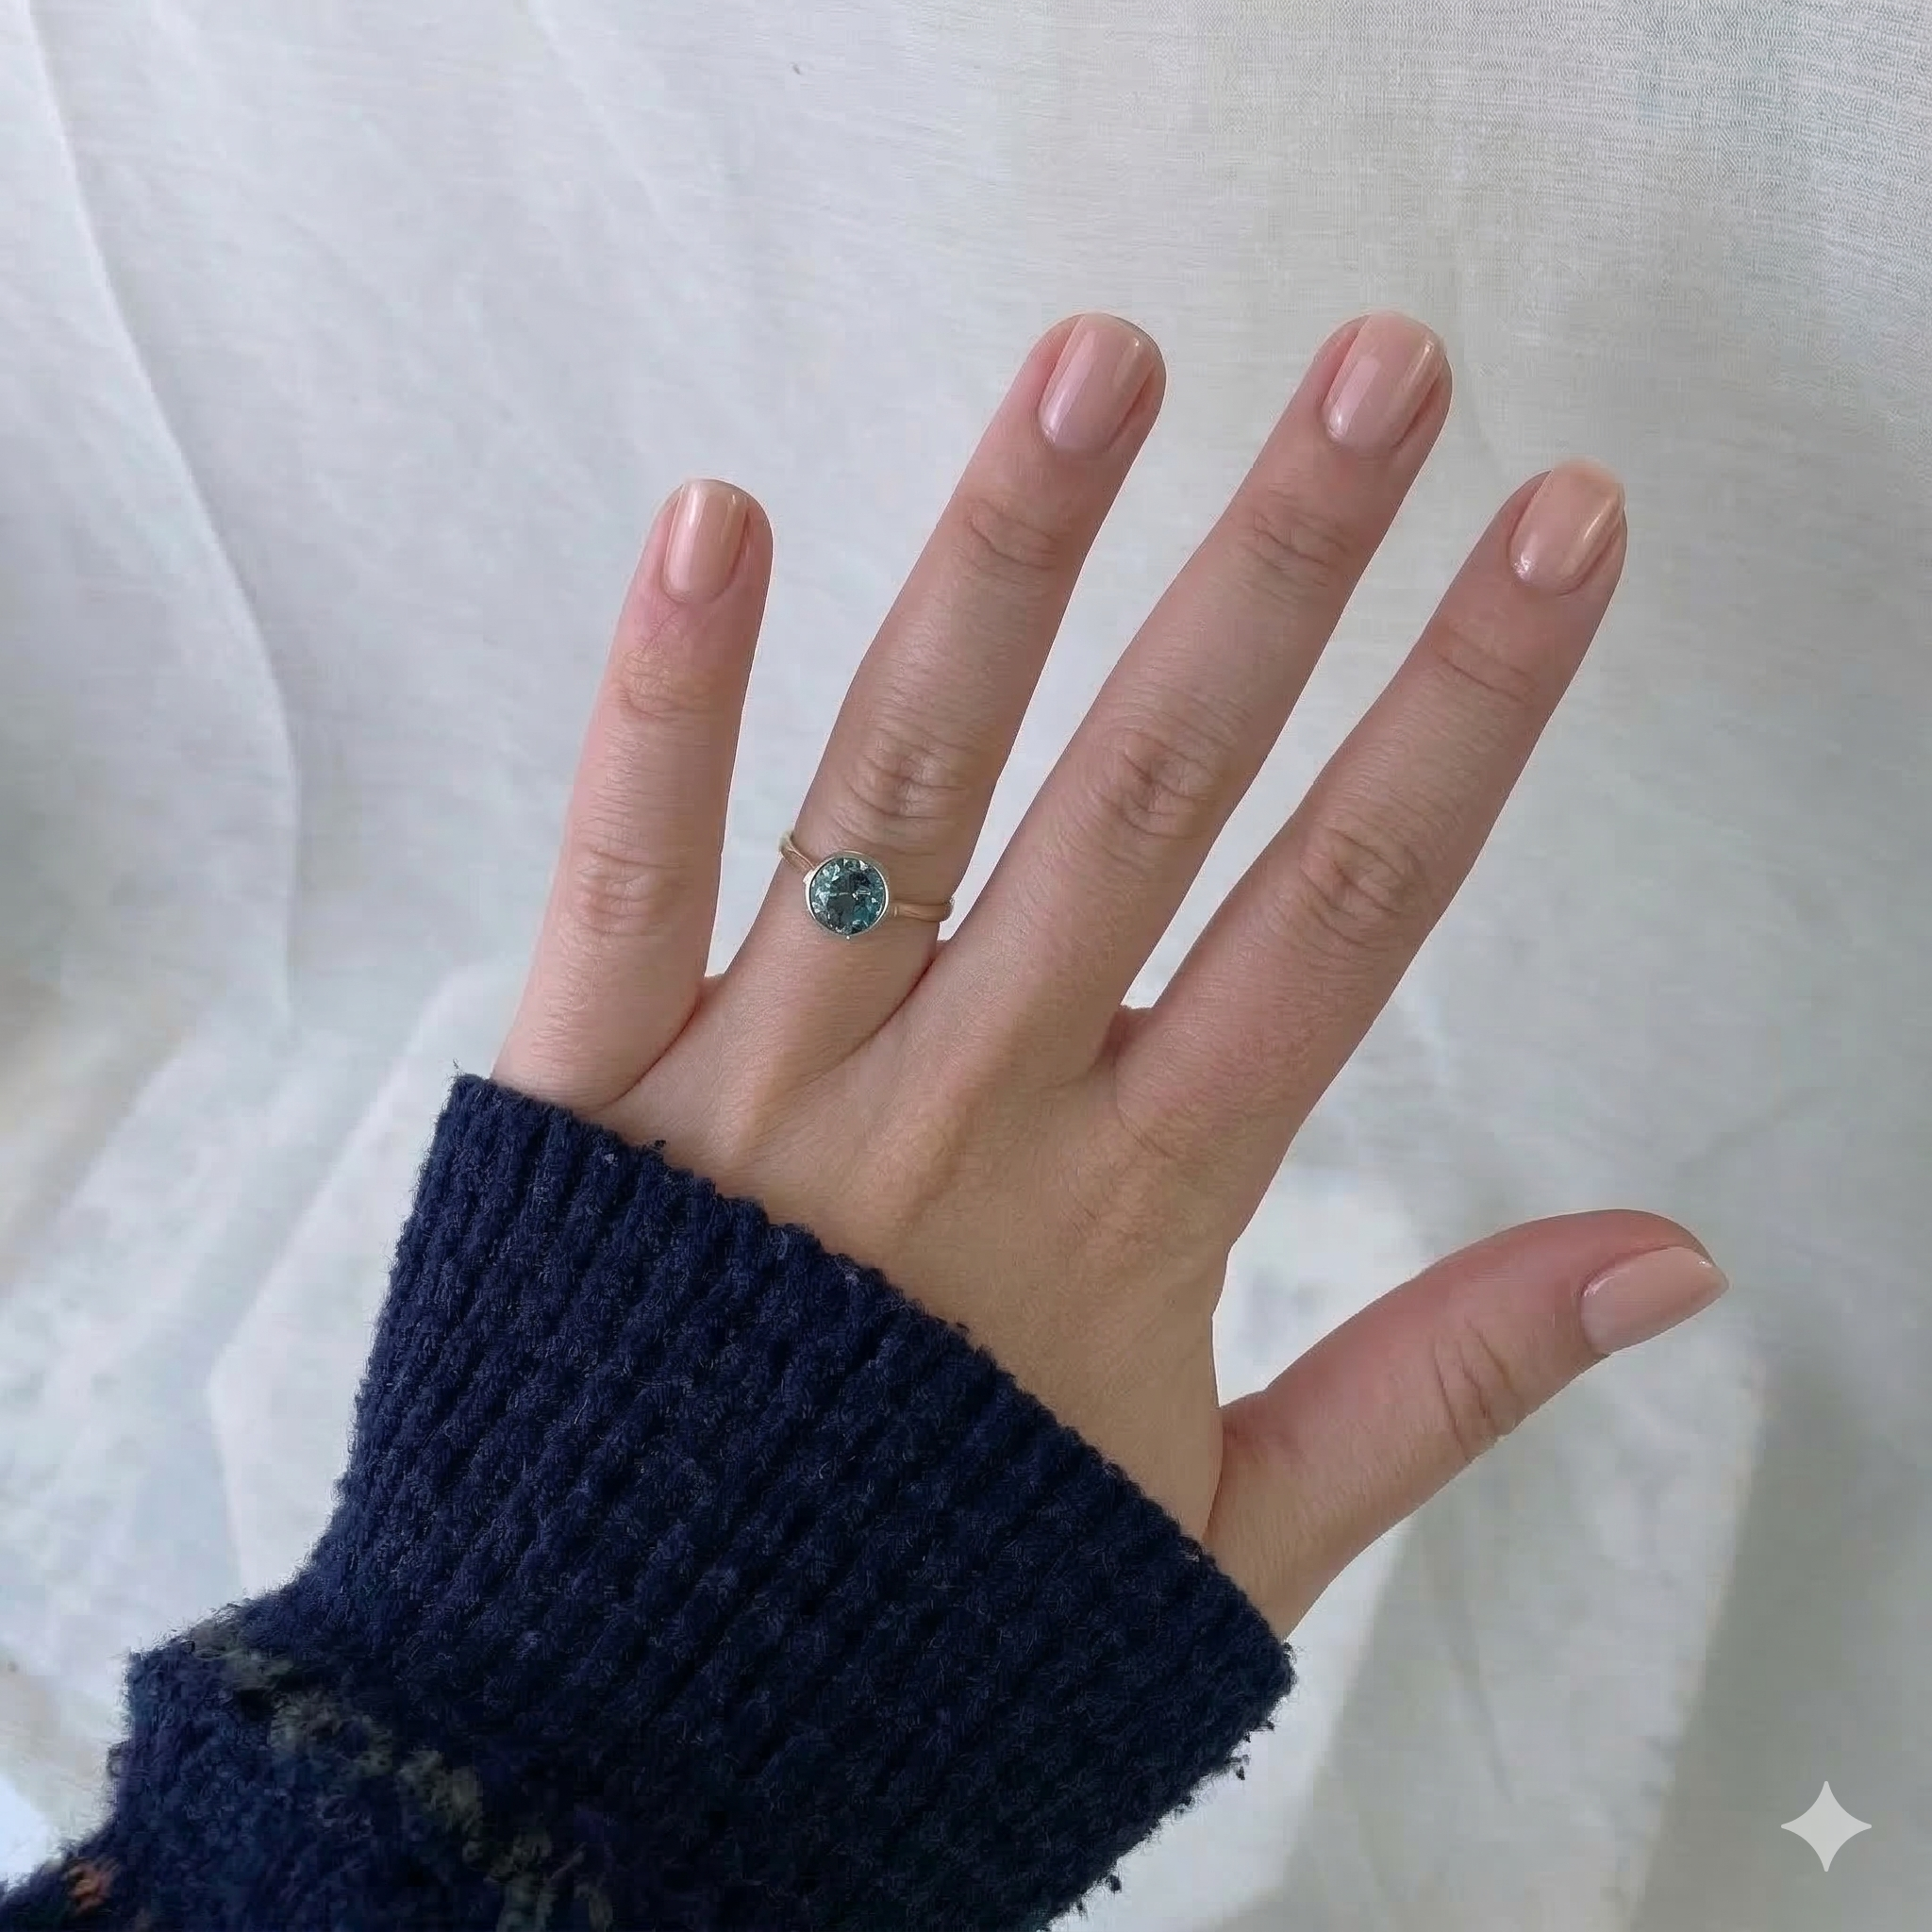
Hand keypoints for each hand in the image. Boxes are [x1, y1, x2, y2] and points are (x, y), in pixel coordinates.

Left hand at [494, 311, 1724, 1633]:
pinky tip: (720, 513)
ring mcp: (768, 1082)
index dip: (1467, 709)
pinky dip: (666, 688)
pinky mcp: (589, 1082)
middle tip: (1381, 371)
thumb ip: (1439, 1380)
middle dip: (1282, 566)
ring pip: (908, 773)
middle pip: (1154, 789)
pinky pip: (625, 859)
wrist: (638, 1759)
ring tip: (1102, 361)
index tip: (1555, 534)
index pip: (1346, 907)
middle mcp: (965, 1108)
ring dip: (1013, 554)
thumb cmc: (935, 1633)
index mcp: (1133, 1208)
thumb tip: (1672, 1260)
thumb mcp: (1221, 1541)